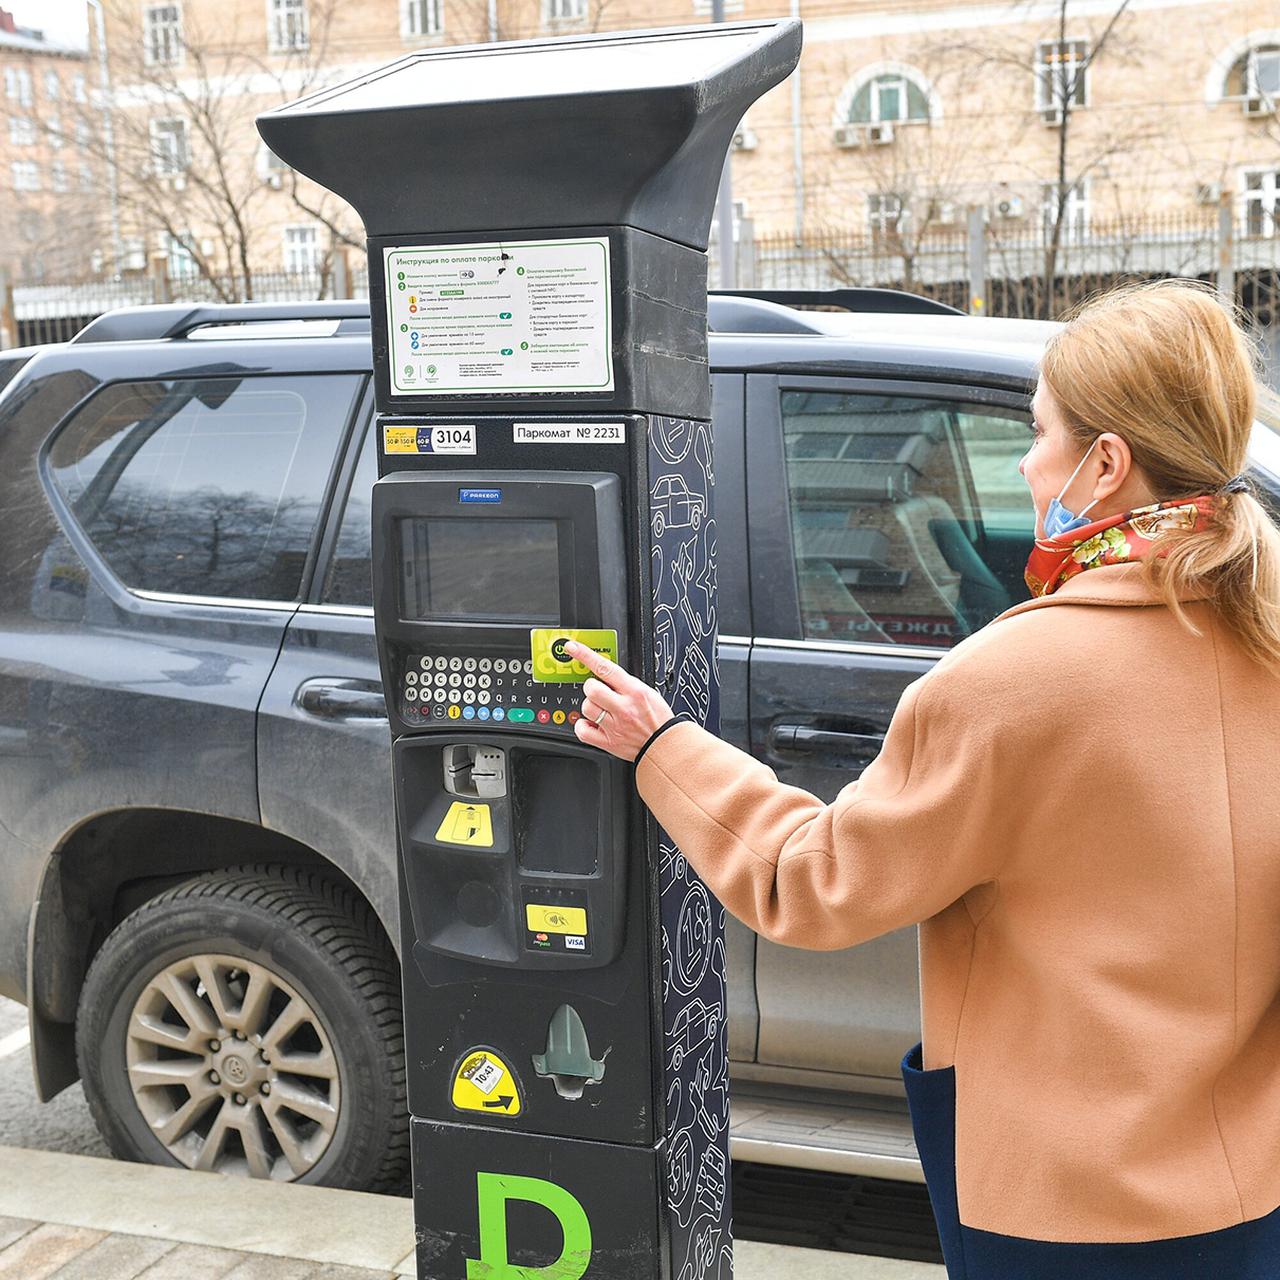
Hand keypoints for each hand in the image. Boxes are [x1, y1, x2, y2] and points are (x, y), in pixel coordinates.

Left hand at [565, 640, 674, 761]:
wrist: (665, 744)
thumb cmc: (658, 718)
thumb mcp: (647, 692)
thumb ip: (625, 683)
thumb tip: (604, 673)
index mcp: (635, 691)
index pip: (605, 668)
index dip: (585, 655)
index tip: (572, 648)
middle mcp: (623, 708)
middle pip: (591, 689)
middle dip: (591, 688)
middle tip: (600, 693)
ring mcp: (615, 726)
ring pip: (586, 708)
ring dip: (590, 706)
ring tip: (602, 710)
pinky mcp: (608, 742)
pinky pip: (583, 730)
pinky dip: (584, 726)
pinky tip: (594, 724)